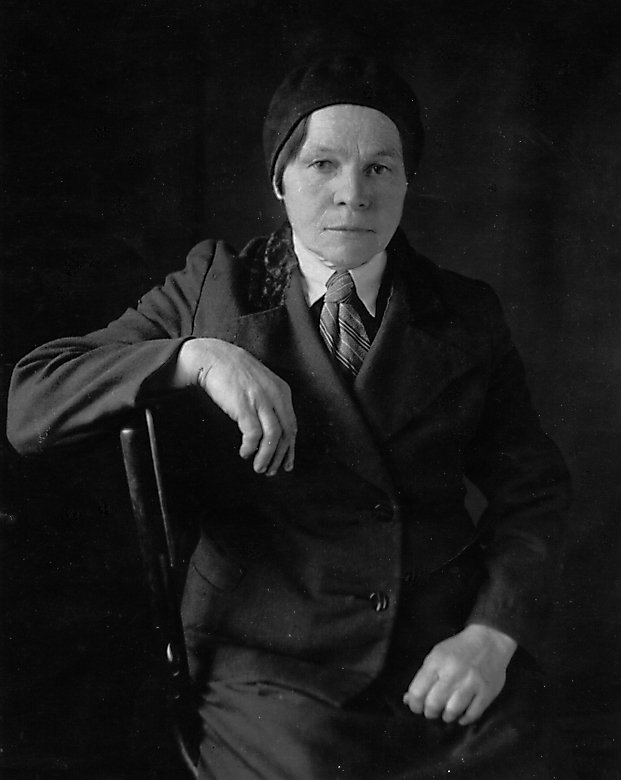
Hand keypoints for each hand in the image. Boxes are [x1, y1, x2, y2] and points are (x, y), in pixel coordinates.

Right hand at [175, 338, 296, 475]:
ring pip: (273, 437)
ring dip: (267, 457)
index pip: (292, 426)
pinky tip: (245, 453)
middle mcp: (276, 396)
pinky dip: (250, 448)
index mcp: (282, 392)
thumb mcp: (261, 384)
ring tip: (259, 467)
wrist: (212, 357)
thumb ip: (271, 403)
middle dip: (280, 457)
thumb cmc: (234, 372)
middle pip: (286, 434)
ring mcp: (261, 400)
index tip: (286, 464)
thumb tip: (273, 432)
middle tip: (271, 471)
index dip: (290, 449)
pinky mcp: (244, 405)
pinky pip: (253, 434)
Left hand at [403, 623, 516, 724]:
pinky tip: (461, 714)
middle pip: (433, 704)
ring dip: (446, 716)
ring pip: (452, 711)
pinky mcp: (486, 692)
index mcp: (437, 662)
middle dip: (430, 712)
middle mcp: (453, 672)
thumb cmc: (458, 650)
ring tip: (446, 712)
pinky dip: (464, 719)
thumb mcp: (436, 656)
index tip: (417, 707)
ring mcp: (471, 683)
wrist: (489, 641)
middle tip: (432, 711)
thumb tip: (408, 700)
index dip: (414, 705)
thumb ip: (422, 677)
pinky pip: (471, 715)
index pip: (417, 692)